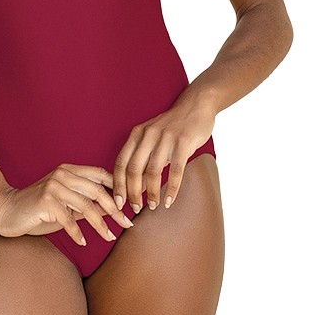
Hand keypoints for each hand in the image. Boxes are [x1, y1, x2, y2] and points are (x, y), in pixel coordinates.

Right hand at [0, 163, 135, 246]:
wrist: (7, 209)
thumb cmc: (39, 209)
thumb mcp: (66, 204)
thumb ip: (87, 203)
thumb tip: (114, 210)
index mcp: (70, 170)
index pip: (101, 175)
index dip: (118, 188)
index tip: (130, 205)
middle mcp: (63, 174)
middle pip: (97, 191)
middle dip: (115, 209)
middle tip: (127, 224)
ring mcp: (54, 186)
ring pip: (86, 206)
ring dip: (100, 224)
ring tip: (109, 237)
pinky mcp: (46, 200)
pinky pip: (68, 219)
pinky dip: (77, 232)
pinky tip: (84, 242)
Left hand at [112, 97, 215, 212]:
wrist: (196, 105)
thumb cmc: (173, 127)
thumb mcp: (153, 139)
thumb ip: (143, 159)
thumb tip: (136, 188)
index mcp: (137, 134)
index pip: (121, 162)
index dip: (118, 184)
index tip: (118, 202)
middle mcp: (148, 135)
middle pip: (133, 169)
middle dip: (132, 192)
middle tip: (135, 208)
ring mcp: (165, 137)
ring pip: (153, 171)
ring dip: (151, 193)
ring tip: (152, 206)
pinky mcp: (183, 141)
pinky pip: (176, 169)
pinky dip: (171, 188)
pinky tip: (169, 200)